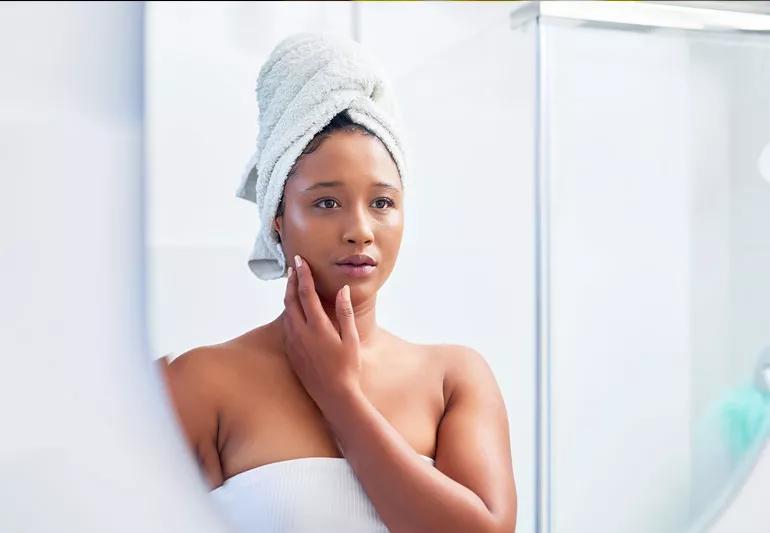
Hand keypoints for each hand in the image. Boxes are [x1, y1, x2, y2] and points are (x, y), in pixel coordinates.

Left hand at [282, 254, 362, 412]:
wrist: (334, 397)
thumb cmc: (348, 368)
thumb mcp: (351, 339)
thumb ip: (345, 312)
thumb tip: (342, 290)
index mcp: (317, 327)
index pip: (306, 294)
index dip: (303, 275)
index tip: (300, 260)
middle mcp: (301, 334)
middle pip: (290, 300)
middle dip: (291, 281)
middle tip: (294, 268)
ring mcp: (293, 344)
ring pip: (286, 313)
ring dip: (288, 296)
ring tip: (293, 285)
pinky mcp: (291, 353)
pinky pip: (286, 327)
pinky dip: (288, 313)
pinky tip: (293, 311)